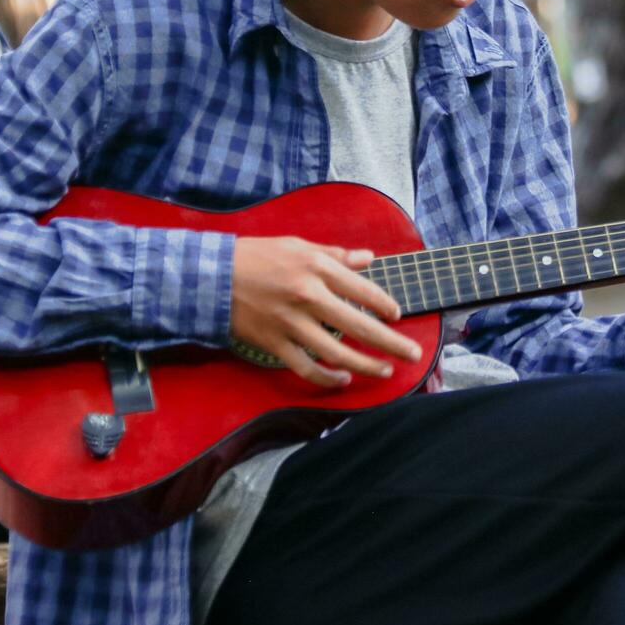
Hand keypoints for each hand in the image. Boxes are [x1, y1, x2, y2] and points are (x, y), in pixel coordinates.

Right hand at [229, 236, 422, 386]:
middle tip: (413, 354)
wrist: (211, 277)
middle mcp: (308, 296)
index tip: (397, 315)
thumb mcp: (296, 245)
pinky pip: (307, 367)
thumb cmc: (256, 257)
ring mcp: (291, 323)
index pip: (363, 290)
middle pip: (359, 326)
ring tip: (386, 372)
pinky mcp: (275, 343)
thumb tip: (368, 258)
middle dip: (391, 343)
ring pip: (337, 353)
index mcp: (316, 268)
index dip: (385, 305)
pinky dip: (327, 378)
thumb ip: (334, 255)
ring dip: (366, 366)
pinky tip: (344, 379)